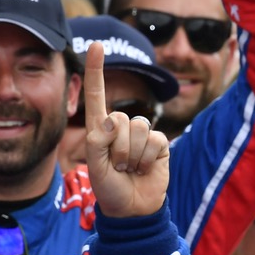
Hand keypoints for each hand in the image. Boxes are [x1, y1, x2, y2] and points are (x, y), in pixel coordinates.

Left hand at [82, 43, 170, 218]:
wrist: (133, 209)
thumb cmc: (109, 187)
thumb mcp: (94, 164)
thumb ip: (98, 139)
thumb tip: (115, 119)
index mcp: (100, 127)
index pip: (97, 93)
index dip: (95, 69)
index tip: (96, 45)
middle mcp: (121, 126)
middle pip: (120, 117)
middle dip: (117, 146)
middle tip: (118, 166)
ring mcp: (142, 135)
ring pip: (138, 128)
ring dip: (132, 154)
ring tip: (130, 169)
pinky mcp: (160, 144)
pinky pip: (154, 140)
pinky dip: (147, 159)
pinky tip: (145, 169)